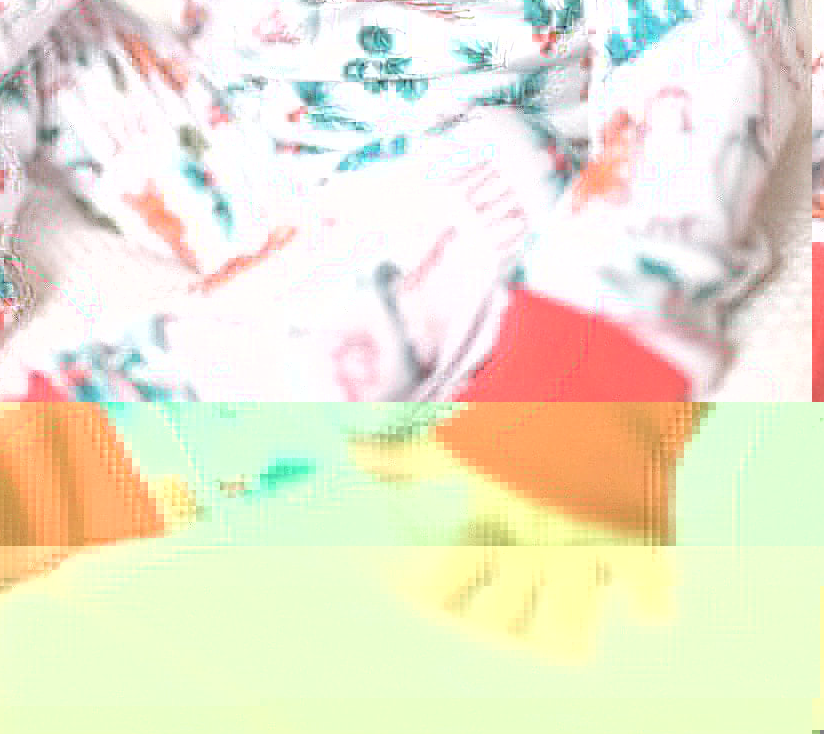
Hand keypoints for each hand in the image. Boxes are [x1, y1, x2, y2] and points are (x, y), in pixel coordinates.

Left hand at [348, 429, 674, 661]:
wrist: (598, 366)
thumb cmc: (522, 400)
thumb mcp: (462, 431)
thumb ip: (407, 456)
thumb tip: (352, 454)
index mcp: (489, 517)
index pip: (442, 587)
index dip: (426, 596)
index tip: (419, 587)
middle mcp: (531, 543)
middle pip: (505, 627)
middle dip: (498, 623)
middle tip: (498, 600)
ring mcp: (588, 549)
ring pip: (571, 636)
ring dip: (565, 628)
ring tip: (561, 609)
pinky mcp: (640, 539)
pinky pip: (650, 601)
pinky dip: (644, 600)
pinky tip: (630, 584)